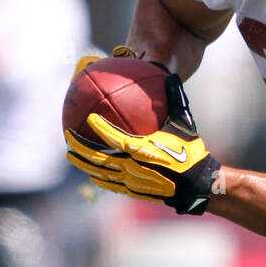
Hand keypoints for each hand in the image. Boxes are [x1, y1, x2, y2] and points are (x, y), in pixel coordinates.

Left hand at [65, 62, 221, 214]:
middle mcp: (134, 166)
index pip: (115, 137)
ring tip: (71, 155)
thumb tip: (172, 75)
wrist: (198, 184)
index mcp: (144, 149)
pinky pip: (111, 183)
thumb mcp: (185, 124)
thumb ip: (175, 100)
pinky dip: (99, 177)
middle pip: (99, 157)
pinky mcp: (134, 191)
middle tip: (67, 137)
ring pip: (101, 172)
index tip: (89, 117)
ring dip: (84, 163)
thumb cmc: (192, 152)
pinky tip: (91, 172)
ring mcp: (132, 181)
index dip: (100, 128)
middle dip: (81, 147)